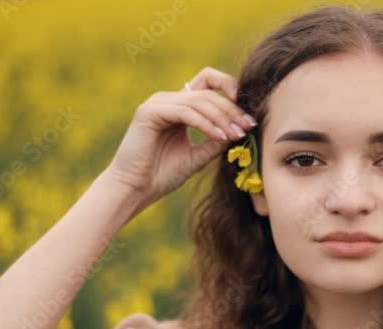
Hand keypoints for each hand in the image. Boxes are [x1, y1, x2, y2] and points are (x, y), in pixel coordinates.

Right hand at [105, 66, 257, 202]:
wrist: (134, 190)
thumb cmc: (162, 175)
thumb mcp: (197, 156)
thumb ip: (216, 141)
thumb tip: (241, 130)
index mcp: (179, 107)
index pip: (208, 84)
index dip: (230, 90)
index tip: (248, 115)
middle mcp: (167, 100)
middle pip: (208, 92)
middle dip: (232, 110)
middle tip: (248, 126)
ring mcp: (157, 103)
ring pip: (199, 100)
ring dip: (222, 118)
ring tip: (237, 135)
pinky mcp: (149, 112)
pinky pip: (185, 111)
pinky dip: (205, 123)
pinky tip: (219, 136)